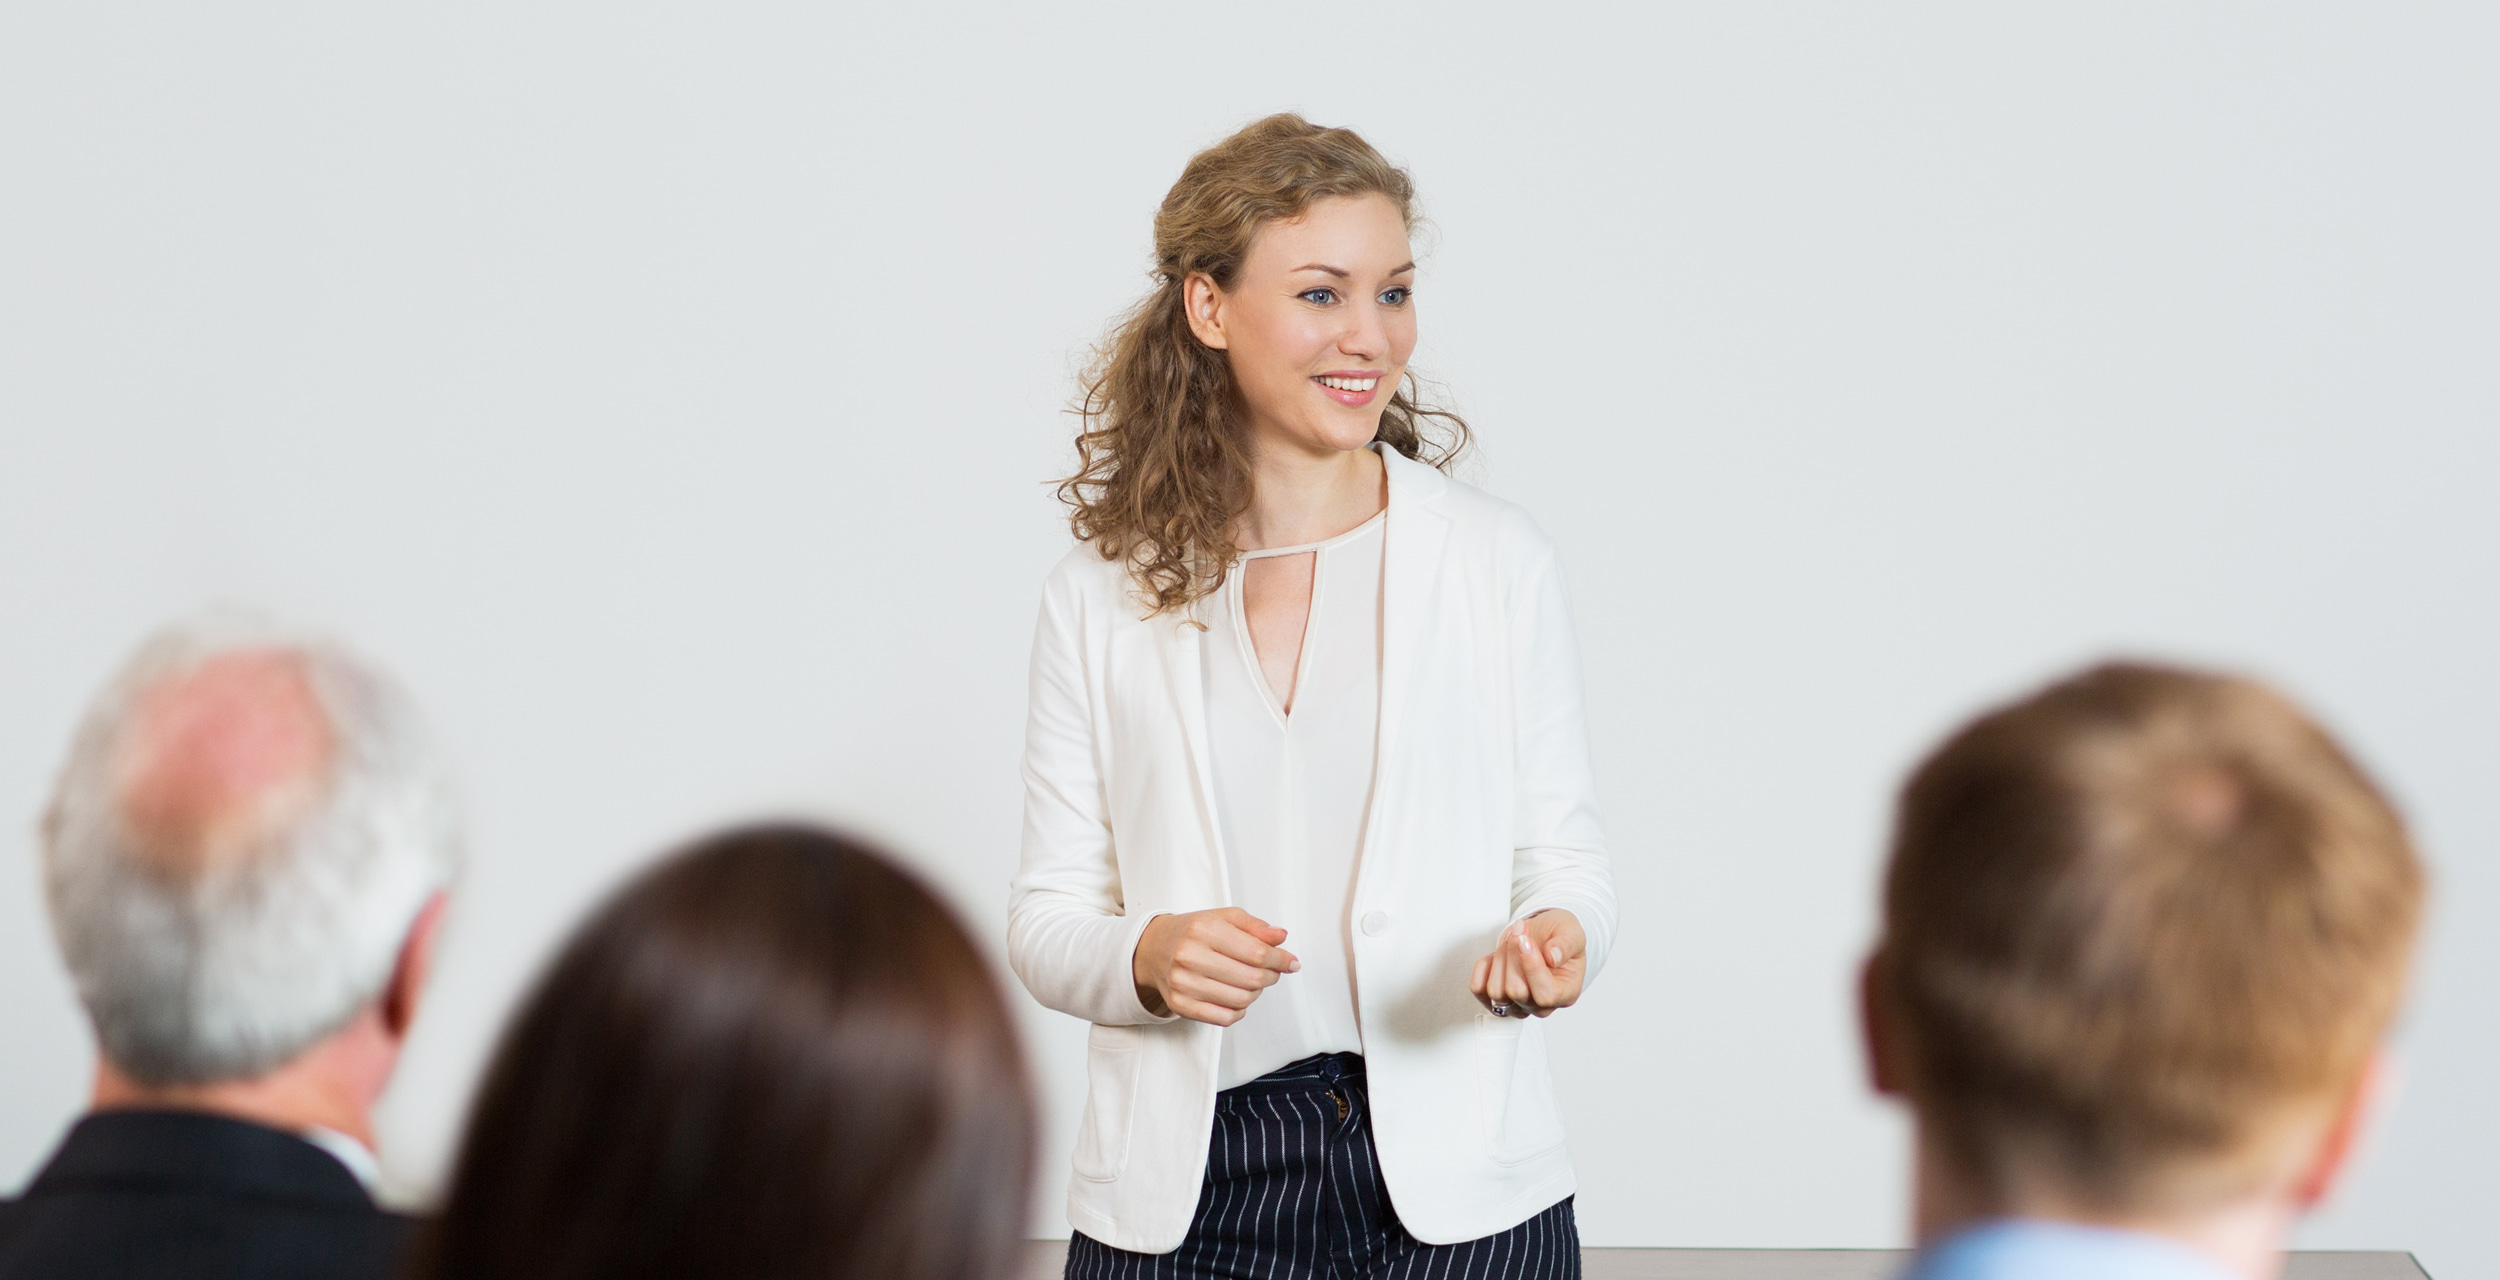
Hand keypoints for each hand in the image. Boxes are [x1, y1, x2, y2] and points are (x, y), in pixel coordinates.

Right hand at [1132, 908, 1299, 1025]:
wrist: (1154, 949)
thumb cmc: (1193, 932)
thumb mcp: (1224, 918)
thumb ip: (1255, 927)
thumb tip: (1281, 937)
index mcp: (1204, 929)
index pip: (1256, 952)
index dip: (1280, 960)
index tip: (1291, 962)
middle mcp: (1190, 956)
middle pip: (1251, 978)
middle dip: (1271, 976)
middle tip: (1273, 971)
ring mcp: (1183, 983)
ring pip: (1241, 1000)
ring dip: (1256, 993)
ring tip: (1252, 981)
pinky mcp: (1180, 1005)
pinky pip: (1224, 1018)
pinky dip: (1239, 1010)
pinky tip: (1236, 996)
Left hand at [1470, 910, 1584, 1017]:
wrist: (1541, 937)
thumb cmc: (1558, 937)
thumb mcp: (1571, 932)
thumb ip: (1566, 944)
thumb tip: (1553, 957)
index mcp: (1566, 993)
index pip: (1546, 995)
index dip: (1532, 968)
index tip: (1525, 941)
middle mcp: (1540, 1006)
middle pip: (1516, 991)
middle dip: (1513, 955)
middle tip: (1520, 932)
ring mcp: (1516, 1006)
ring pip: (1496, 991)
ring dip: (1500, 958)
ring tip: (1511, 940)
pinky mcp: (1494, 999)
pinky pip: (1478, 988)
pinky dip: (1483, 967)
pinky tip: (1496, 955)